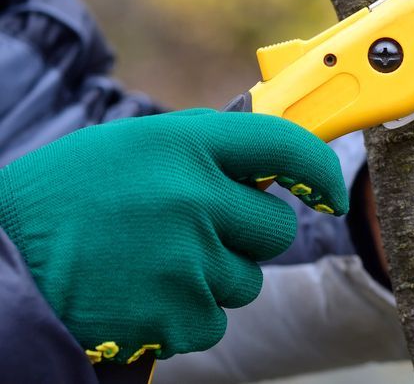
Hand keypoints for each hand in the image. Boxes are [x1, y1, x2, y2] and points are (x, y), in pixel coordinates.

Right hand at [0, 109, 346, 363]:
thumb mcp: (135, 148)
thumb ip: (205, 152)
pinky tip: (142, 295)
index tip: (328, 191)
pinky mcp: (173, 314)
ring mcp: (186, 260)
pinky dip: (185, 316)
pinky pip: (212, 322)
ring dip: (214, 279)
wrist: (0, 259)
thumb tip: (270, 167)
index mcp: (184, 145)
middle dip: (248, 235)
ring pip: (246, 281)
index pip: (283, 144)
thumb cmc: (67, 198)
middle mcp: (194, 198)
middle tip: (199, 233)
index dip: (319, 168)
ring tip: (153, 264)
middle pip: (275, 229)